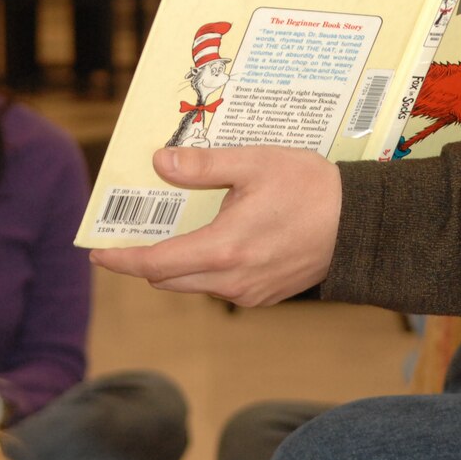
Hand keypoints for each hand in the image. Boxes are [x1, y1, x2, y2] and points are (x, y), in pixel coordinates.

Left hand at [89, 145, 341, 307]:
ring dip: (177, 263)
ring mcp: (250, 293)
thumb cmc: (311, 188)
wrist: (362, 223)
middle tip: (131, 234)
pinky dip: (206, 268)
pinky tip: (215, 239)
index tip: (97, 251)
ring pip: (194, 284)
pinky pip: (221, 286)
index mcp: (222, 249)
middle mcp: (231, 281)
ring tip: (175, 230)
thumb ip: (203, 167)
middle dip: (145, 260)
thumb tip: (159, 164)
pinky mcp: (266, 296)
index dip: (121, 259)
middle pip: (169, 279)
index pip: (154, 264)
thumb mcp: (254, 163)